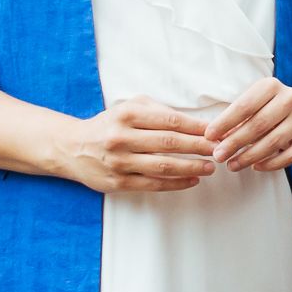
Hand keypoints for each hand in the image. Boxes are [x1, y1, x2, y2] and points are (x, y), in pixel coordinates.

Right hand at [57, 95, 215, 193]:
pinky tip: (192, 180)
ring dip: (191, 167)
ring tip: (210, 167)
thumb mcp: (131, 107)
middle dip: (199, 147)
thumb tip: (196, 122)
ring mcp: (118, 162)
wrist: (71, 148)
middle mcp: (121, 138)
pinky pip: (152, 184)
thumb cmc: (110, 124)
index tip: (216, 131)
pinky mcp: (117, 183)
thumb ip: (160, 111)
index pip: (170, 121)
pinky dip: (175, 184)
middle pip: (169, 143)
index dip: (196, 127)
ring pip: (162, 167)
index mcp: (127, 115)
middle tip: (220, 149)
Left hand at [204, 77, 291, 172]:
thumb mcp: (253, 104)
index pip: (245, 105)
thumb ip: (235, 118)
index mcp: (273, 85)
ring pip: (274, 142)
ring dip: (249, 157)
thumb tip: (216, 138)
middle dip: (235, 143)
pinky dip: (271, 164)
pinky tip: (256, 167)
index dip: (225, 122)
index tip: (209, 136)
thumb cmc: (269, 108)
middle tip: (218, 156)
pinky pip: (290, 155)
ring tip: (232, 165)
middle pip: (259, 124)